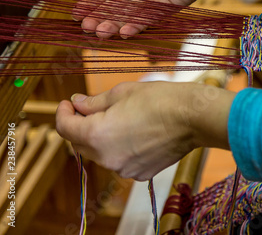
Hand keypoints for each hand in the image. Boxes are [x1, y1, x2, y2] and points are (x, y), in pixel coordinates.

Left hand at [56, 81, 234, 180]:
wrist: (193, 118)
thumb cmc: (160, 100)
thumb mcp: (121, 93)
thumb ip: (93, 102)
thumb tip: (77, 104)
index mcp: (97, 135)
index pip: (65, 128)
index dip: (63, 113)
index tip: (68, 103)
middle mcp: (107, 158)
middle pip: (80, 144)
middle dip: (80, 126)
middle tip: (89, 108)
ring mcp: (124, 169)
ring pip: (101, 154)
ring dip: (101, 138)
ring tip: (118, 119)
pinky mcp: (140, 173)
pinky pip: (120, 161)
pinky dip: (120, 148)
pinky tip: (135, 133)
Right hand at [74, 0, 240, 38]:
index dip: (89, 2)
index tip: (76, 13)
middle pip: (111, 8)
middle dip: (98, 18)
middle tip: (87, 27)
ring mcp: (149, 2)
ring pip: (127, 17)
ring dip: (113, 25)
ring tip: (102, 33)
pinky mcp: (165, 9)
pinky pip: (148, 20)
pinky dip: (136, 27)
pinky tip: (125, 32)